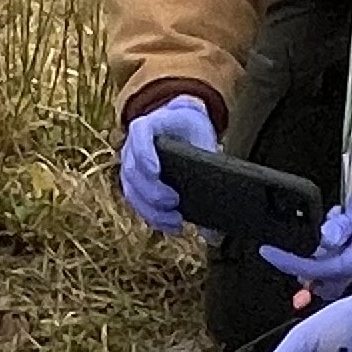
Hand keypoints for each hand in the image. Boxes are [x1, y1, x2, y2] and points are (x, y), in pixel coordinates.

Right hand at [118, 93, 217, 231]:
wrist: (178, 127)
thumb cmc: (191, 130)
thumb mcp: (202, 136)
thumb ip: (210, 158)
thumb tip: (221, 194)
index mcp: (148, 125)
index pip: (140, 134)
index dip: (144, 153)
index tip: (155, 172)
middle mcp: (132, 147)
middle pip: (133, 171)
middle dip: (152, 191)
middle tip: (175, 202)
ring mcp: (130, 167)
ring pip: (132, 192)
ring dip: (152, 211)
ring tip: (177, 222)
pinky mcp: (133, 186)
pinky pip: (137, 204)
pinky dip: (154, 217)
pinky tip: (172, 226)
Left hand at [258, 177, 351, 300]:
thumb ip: (343, 223)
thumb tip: (326, 236)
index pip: (314, 269)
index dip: (288, 262)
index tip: (268, 253)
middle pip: (316, 279)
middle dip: (306, 260)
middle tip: (317, 235)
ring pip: (323, 280)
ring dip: (318, 259)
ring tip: (338, 229)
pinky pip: (333, 277)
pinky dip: (327, 261)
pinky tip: (341, 239)